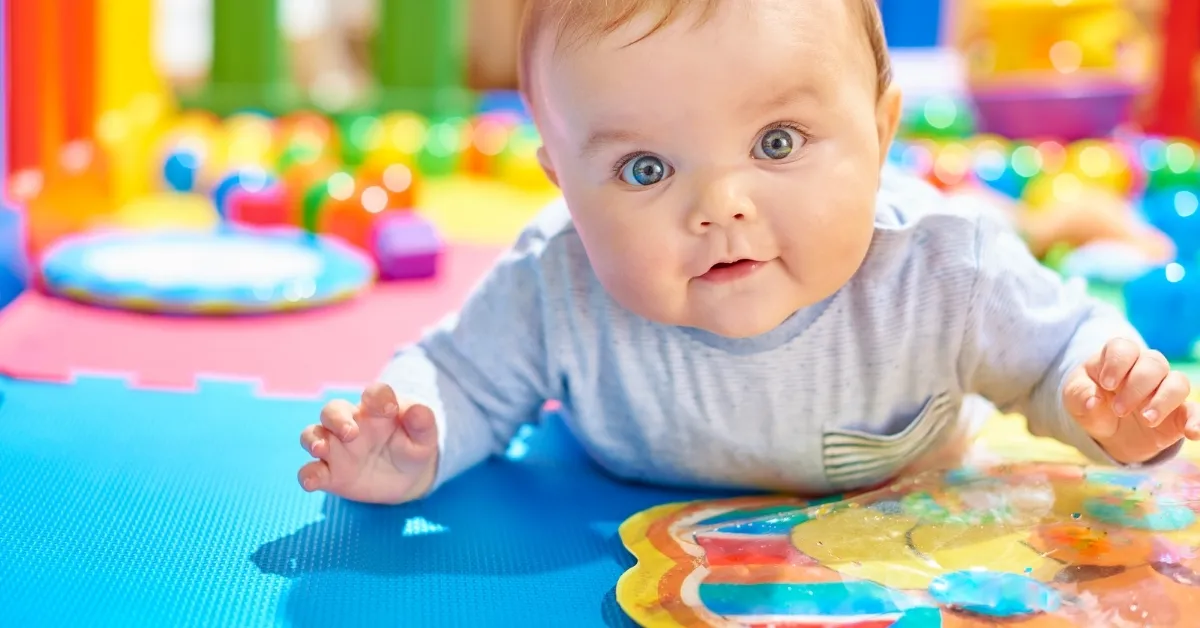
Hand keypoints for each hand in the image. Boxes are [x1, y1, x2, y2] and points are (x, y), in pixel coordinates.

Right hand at [298, 382, 438, 503]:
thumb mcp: (425, 437)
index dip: (378, 397)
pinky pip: (311, 470)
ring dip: (313, 440)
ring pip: (313, 434)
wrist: (406, 477)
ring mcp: (337, 448)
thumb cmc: (413, 447)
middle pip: (333, 410)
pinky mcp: (330, 473)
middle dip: (337, 419)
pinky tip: (310, 482)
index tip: (390, 409)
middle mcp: (352, 423)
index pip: (374, 394)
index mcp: (377, 409)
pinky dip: (307, 475)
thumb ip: (423, 422)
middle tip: (351, 433)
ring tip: (321, 449)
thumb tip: (417, 410)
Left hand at [1064, 338, 1199, 463]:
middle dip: (1136, 386)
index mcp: (1118, 359)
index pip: (1124, 348)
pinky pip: (1195, 412)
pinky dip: (1197, 420)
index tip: (1106, 384)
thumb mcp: (1075, 399)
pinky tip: (1192, 432)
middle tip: (1118, 409)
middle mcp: (1145, 369)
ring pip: (1178, 382)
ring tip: (1146, 420)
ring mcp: (1165, 390)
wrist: (1106, 430)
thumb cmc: (1090, 403)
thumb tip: (1093, 400)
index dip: (1117, 363)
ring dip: (1163, 400)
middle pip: (1154, 363)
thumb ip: (1079, 395)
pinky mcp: (1178, 414)